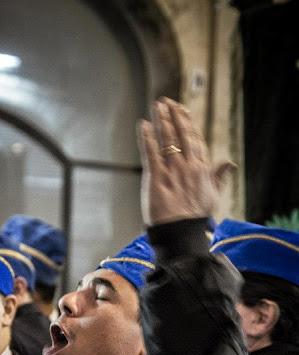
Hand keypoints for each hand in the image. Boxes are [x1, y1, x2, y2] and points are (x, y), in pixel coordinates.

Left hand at [137, 97, 233, 225]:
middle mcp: (188, 166)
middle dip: (174, 115)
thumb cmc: (196, 218)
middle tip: (167, 102)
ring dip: (161, 120)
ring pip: (167, 139)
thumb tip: (229, 163)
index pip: (195, 139)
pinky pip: (151, 152)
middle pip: (181, 134)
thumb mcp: (212, 197)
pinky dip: (147, 137)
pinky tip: (143, 124)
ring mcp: (172, 170)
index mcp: (202, 169)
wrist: (182, 233)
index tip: (182, 111)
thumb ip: (219, 178)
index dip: (187, 123)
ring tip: (157, 106)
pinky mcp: (156, 177)